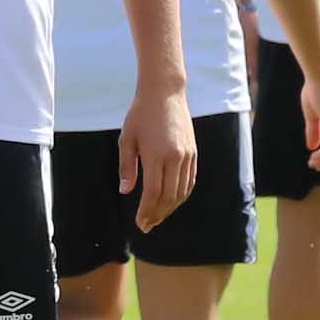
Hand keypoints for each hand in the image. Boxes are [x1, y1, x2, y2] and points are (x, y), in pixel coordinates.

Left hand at [121, 87, 198, 230]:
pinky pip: (190, 181)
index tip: (140, 223)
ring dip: (170, 208)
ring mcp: (187, 156)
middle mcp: (175, 157)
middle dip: (158, 214)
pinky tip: (172, 201)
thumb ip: (127, 167)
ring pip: (181, 191)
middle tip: (147, 225)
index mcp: (156, 155)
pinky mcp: (193, 153)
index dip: (147, 211)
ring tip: (158, 216)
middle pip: (169, 196)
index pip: (153, 193)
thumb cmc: (141, 114)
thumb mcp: (127, 139)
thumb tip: (126, 191)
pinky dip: (182, 195)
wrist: (165, 93)